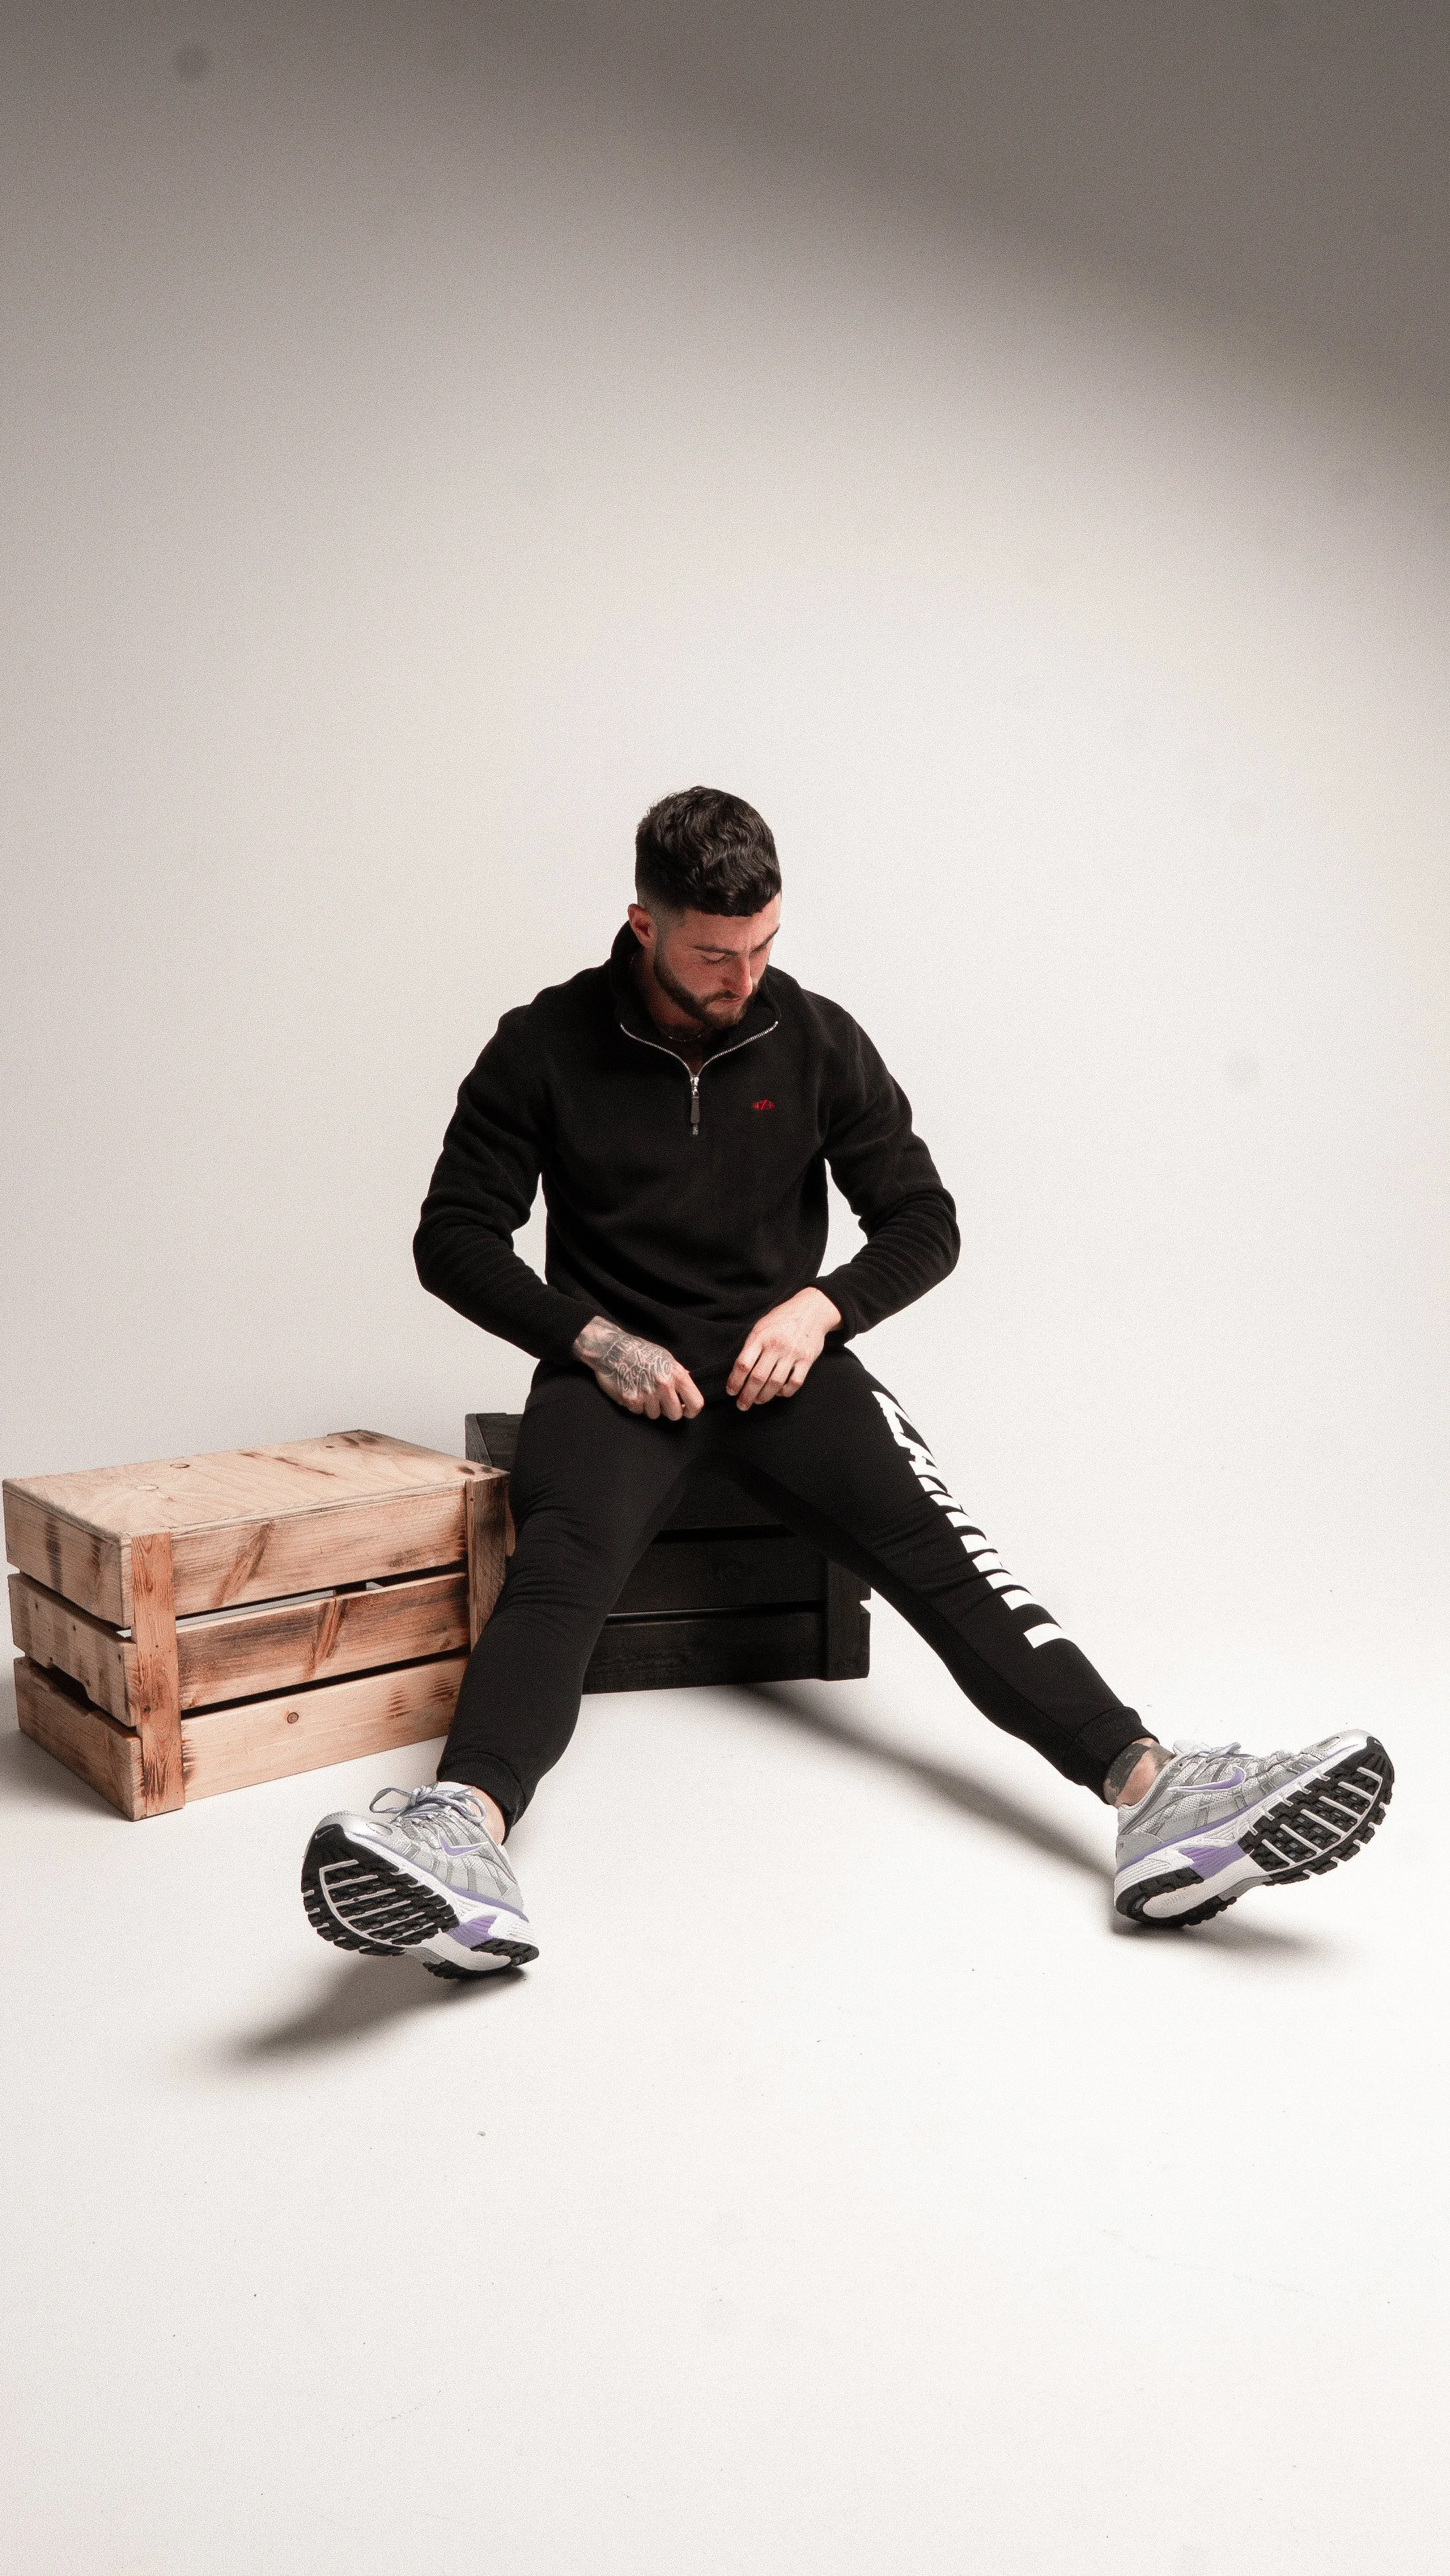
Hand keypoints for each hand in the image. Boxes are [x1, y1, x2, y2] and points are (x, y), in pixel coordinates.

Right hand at [573, 1316, 703, 1420]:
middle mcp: (664, 1385)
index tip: (685, 1411)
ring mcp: (647, 1393)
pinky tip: (631, 1389)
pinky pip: (638, 1412)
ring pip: (655, 1415)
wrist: (611, 1348)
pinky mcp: (632, 1400)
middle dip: (667, 1410)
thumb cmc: (639, 1351)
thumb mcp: (665, 1357)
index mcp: (676, 1374)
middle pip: (675, 1415)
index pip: (695, 1403)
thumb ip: (677, 1375)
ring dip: (649, 1406)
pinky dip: (635, 1404)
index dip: (691, 1411)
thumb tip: (687, 1389)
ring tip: (641, 1389)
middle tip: (659, 1400)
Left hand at [727, 1287, 840, 1410]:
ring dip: (764, 1396)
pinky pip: (795, 1383)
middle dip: (747, 1395)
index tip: (731, 1391)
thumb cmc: (781, 1319)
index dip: (735, 1381)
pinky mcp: (807, 1360)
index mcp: (760, 1337)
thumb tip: (740, 1370)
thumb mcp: (761, 1326)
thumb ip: (751, 1346)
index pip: (743, 1364)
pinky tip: (779, 1393)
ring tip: (758, 1400)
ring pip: (775, 1383)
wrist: (811, 1310)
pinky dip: (785, 1392)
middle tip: (742, 1405)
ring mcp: (792, 1353)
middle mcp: (776, 1345)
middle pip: (757, 1377)